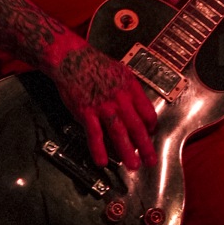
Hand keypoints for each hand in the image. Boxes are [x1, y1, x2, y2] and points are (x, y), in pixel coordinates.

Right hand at [52, 43, 157, 169]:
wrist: (71, 59)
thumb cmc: (95, 65)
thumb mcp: (120, 72)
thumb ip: (130, 91)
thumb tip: (137, 109)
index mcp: (131, 87)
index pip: (147, 112)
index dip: (151, 126)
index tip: (151, 134)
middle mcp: (120, 98)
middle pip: (137, 126)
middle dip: (146, 146)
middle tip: (151, 161)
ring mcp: (103, 106)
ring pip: (118, 132)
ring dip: (127, 151)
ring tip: (133, 165)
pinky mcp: (86, 111)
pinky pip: (94, 134)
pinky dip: (98, 149)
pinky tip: (102, 161)